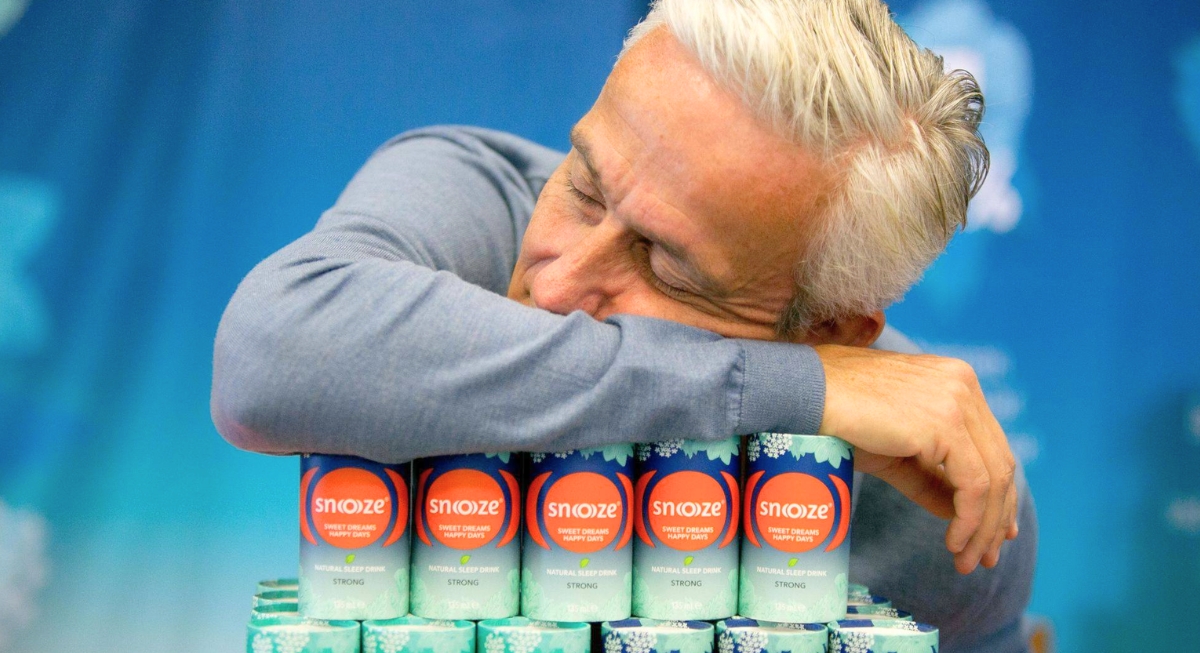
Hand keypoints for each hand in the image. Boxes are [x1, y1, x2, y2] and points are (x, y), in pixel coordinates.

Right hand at [815, 344, 1018, 573]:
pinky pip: (974, 485)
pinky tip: (953, 541)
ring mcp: (957, 401)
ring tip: (965, 558)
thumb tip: (960, 514)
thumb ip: (930, 477)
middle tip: (984, 556)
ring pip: (993, 478)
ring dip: (982, 527)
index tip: (994, 531)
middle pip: (1001, 463)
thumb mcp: (894, 451)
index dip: (999, 494)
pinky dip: (969, 520)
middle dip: (996, 518)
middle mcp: (964, 384)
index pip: (992, 445)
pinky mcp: (945, 422)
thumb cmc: (839, 416)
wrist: (806, 394)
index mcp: (955, 380)